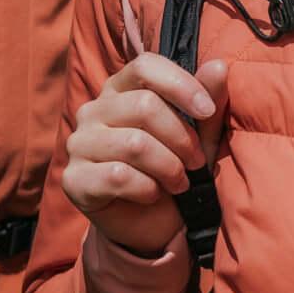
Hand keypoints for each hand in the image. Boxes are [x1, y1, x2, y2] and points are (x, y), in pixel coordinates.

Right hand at [62, 54, 229, 254]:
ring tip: (180, 182)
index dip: (180, 84)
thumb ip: (207, 103)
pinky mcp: (74, 178)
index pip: (145, 66)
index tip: (207, 111)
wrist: (152, 227)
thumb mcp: (199, 138)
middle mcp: (93, 110)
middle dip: (181, 138)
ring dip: (169, 167)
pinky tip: (153, 195)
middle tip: (197, 162)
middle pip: (144, 106)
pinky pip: (117, 176)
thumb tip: (219, 65)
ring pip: (134, 144)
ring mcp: (79, 143)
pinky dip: (147, 189)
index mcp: (120, 89)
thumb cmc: (174, 171)